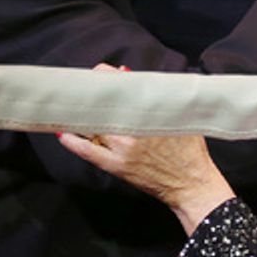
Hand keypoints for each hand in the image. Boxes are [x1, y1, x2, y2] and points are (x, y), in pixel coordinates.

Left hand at [56, 65, 234, 233]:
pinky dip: (73, 141)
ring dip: (79, 114)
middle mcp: (135, 128)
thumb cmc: (189, 150)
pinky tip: (64, 133)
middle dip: (90, 93)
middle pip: (102, 104)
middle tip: (81, 86)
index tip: (99, 72)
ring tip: (69, 104)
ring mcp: (123, 148)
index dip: (105, 76)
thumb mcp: (179, 116)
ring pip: (92, 125)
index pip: (121, 86)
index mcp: (151, 113)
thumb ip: (157, 95)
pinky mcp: (117, 166)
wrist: (192, 184)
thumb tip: (127, 75)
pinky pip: (87, 151)